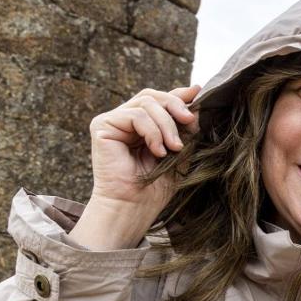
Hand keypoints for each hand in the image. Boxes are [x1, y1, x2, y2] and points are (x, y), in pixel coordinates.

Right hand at [87, 85, 200, 218]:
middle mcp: (125, 119)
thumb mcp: (180, 150)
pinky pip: (134, 115)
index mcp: (142, 124)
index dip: (178, 95)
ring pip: (146, 103)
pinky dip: (152, 132)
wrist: (135, 207)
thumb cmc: (156, 186)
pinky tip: (157, 151)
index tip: (198, 94)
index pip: (160, 99)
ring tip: (174, 148)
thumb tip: (195, 93)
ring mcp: (112, 121)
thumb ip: (185, 124)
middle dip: (175, 107)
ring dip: (166, 125)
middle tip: (190, 123)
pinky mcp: (102, 126)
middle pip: (152, 96)